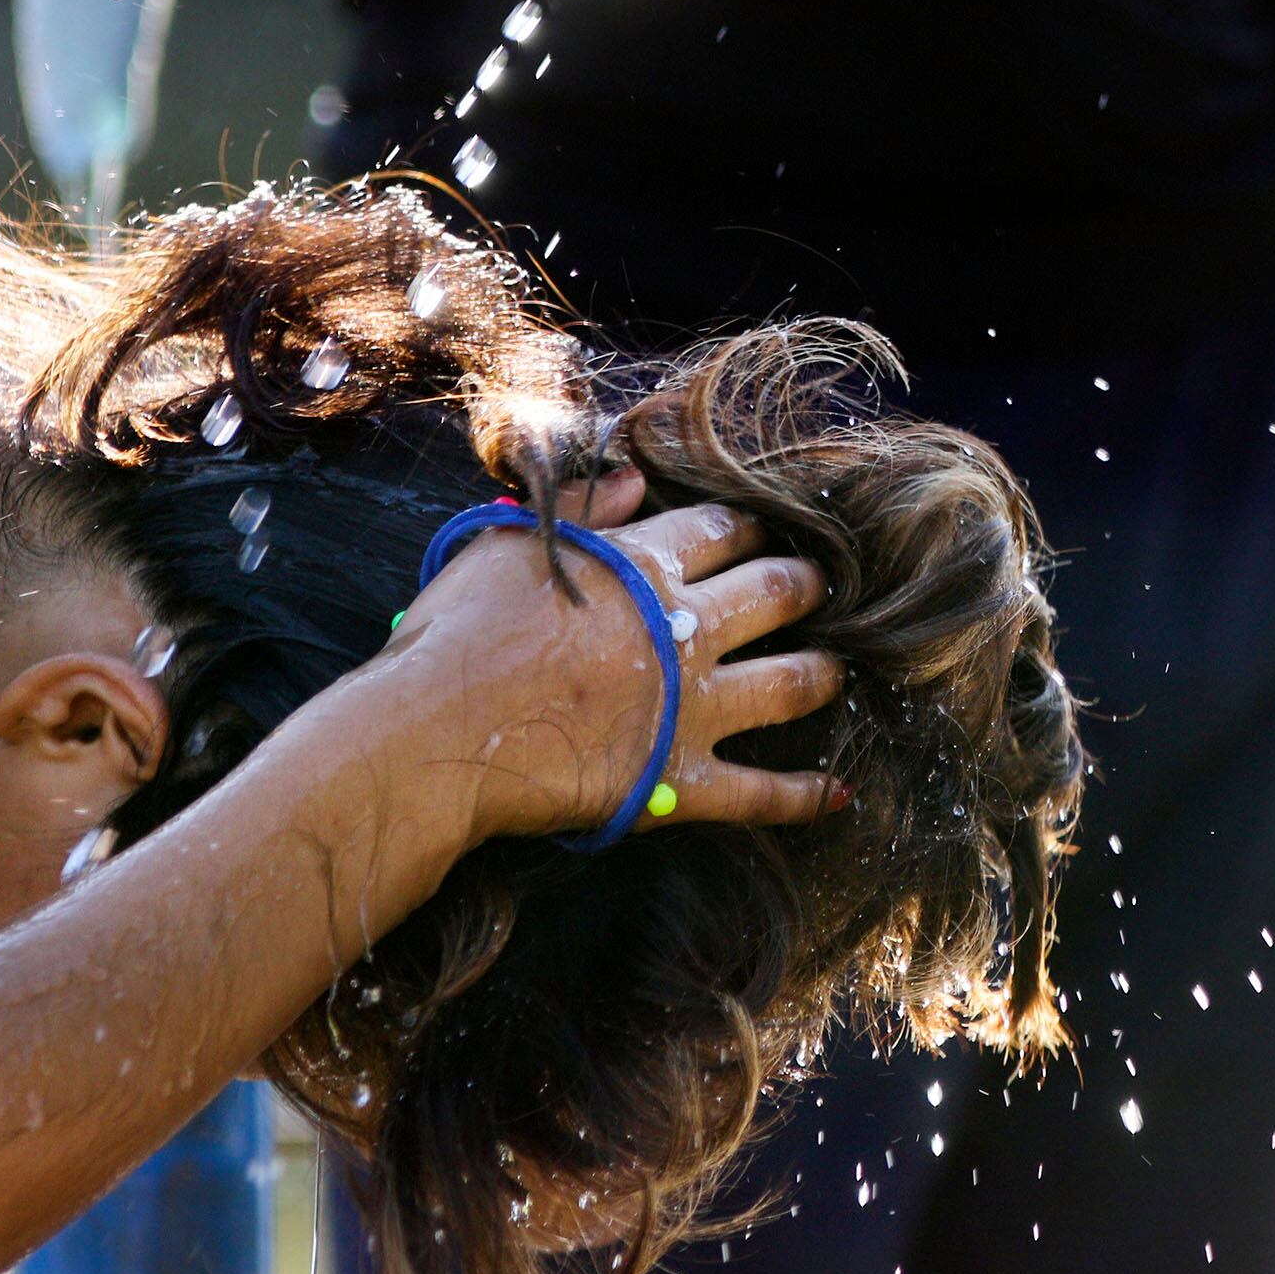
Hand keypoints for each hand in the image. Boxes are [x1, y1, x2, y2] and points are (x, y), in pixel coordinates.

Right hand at [390, 480, 846, 840]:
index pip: (721, 530)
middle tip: (818, 587)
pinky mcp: (681, 781)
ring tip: (837, 671)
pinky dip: (806, 795)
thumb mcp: (507, 546)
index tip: (762, 529)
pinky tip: (839, 794)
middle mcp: (685, 629)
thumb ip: (581, 511)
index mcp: (644, 566)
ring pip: (791, 683)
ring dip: (823, 673)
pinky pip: (762, 793)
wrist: (435, 733)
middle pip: (774, 593)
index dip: (748, 526)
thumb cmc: (456, 634)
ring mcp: (692, 707)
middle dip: (806, 586)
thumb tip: (634, 478)